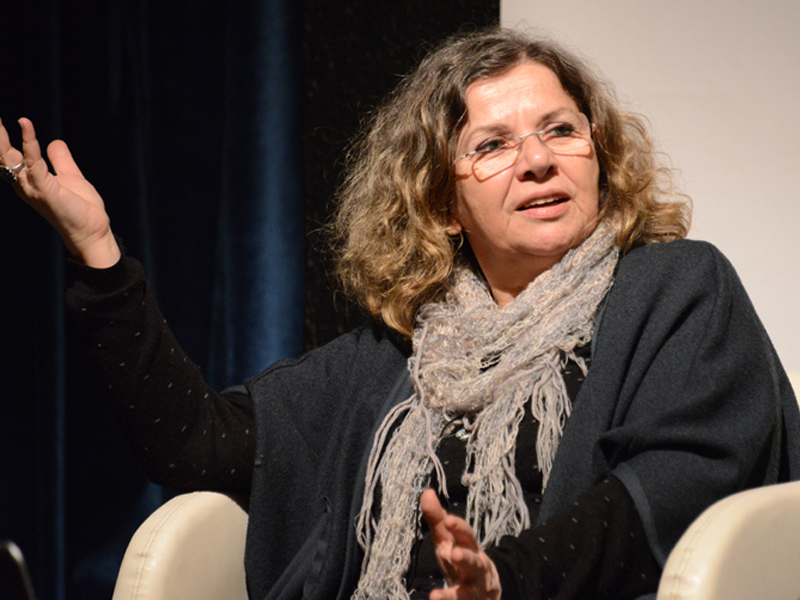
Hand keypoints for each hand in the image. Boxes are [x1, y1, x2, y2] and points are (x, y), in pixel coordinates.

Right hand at [1, 116, 120, 267]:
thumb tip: (54, 141)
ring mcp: (33, 187)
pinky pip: (34, 164)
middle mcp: (25, 184)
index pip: (7, 155)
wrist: (92, 230)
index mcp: (28, 179)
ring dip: (3, 138)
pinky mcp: (46, 190)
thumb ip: (60, 160)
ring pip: (11, 159)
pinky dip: (30, 144)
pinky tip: (26, 126)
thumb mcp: (70, 176)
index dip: (0, 138)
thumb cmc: (81, 208)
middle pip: (3, 156)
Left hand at [420, 489, 501, 599]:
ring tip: (436, 596)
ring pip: (468, 593)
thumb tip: (426, 491)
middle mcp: (476, 569)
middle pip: (473, 563)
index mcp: (470, 548)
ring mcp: (475, 591)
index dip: (459, 528)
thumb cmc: (461, 561)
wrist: (486, 592)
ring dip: (455, 595)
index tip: (447, 520)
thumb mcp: (448, 540)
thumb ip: (437, 519)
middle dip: (465, 558)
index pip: (467, 535)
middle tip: (454, 554)